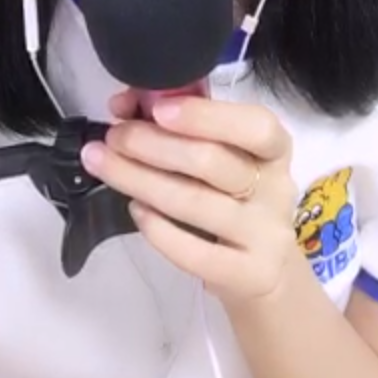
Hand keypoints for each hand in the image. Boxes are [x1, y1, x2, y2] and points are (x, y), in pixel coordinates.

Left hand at [81, 92, 297, 304]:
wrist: (263, 268)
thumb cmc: (234, 196)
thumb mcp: (227, 155)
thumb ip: (185, 123)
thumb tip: (126, 103)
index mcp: (273, 149)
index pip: (255, 126)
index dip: (205, 115)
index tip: (156, 109)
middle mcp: (276, 190)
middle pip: (211, 162)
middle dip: (151, 144)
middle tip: (113, 137)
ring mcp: (263, 235)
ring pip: (194, 203)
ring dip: (139, 179)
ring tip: (102, 164)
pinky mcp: (247, 274)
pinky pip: (194, 253)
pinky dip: (158, 229)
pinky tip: (134, 209)